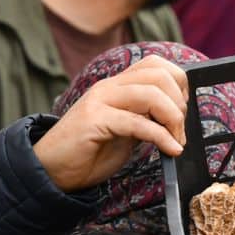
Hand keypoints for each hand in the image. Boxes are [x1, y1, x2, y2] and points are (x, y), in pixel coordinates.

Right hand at [33, 56, 190, 192]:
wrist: (51, 170)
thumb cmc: (89, 153)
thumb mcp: (125, 132)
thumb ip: (145, 120)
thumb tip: (176, 119)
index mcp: (116, 86)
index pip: (155, 64)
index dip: (178, 84)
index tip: (183, 112)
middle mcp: (108, 87)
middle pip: (158, 75)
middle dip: (180, 103)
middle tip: (180, 131)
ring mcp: (100, 101)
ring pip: (150, 94)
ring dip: (173, 119)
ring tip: (176, 142)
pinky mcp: (94, 121)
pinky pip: (137, 123)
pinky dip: (161, 137)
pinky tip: (170, 150)